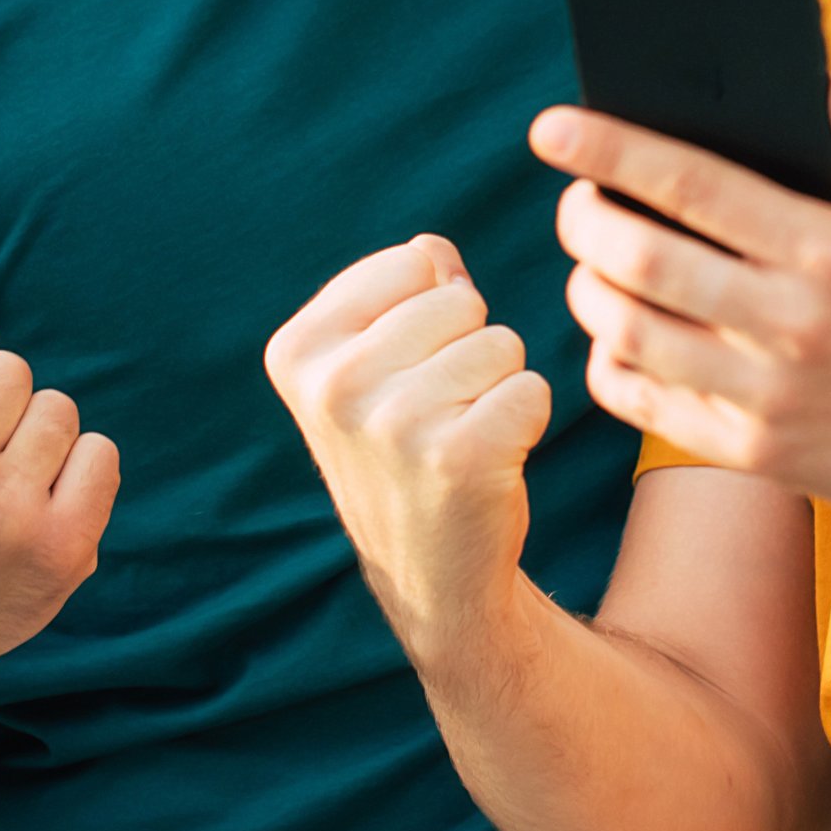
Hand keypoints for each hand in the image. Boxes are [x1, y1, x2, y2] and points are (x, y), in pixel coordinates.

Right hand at [265, 237, 554, 649]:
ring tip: (458, 439)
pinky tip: (488, 464)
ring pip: (501, 343)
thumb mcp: (371, 366)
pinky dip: (526, 422)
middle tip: (437, 416)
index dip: (430, 312)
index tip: (403, 375)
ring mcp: (394, 423)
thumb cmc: (407, 450)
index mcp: (298, 350)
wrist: (430, 576)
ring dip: (496, 388)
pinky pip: (532, 389)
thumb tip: (434, 253)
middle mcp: (336, 385)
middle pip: (461, 300)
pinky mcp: (460, 458)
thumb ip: (401, 291)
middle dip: (467, 350)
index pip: (413, 261)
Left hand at [530, 74, 830, 523]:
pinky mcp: (755, 453)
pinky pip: (645, 403)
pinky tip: (615, 334)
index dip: (611, 150)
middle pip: (643, 259)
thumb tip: (830, 79)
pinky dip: (609, 362)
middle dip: (583, 220)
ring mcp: (770, 396)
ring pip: (631, 332)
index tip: (552, 127)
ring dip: (589, 289)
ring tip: (591, 263)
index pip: (694, 186)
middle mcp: (793, 324)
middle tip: (573, 202)